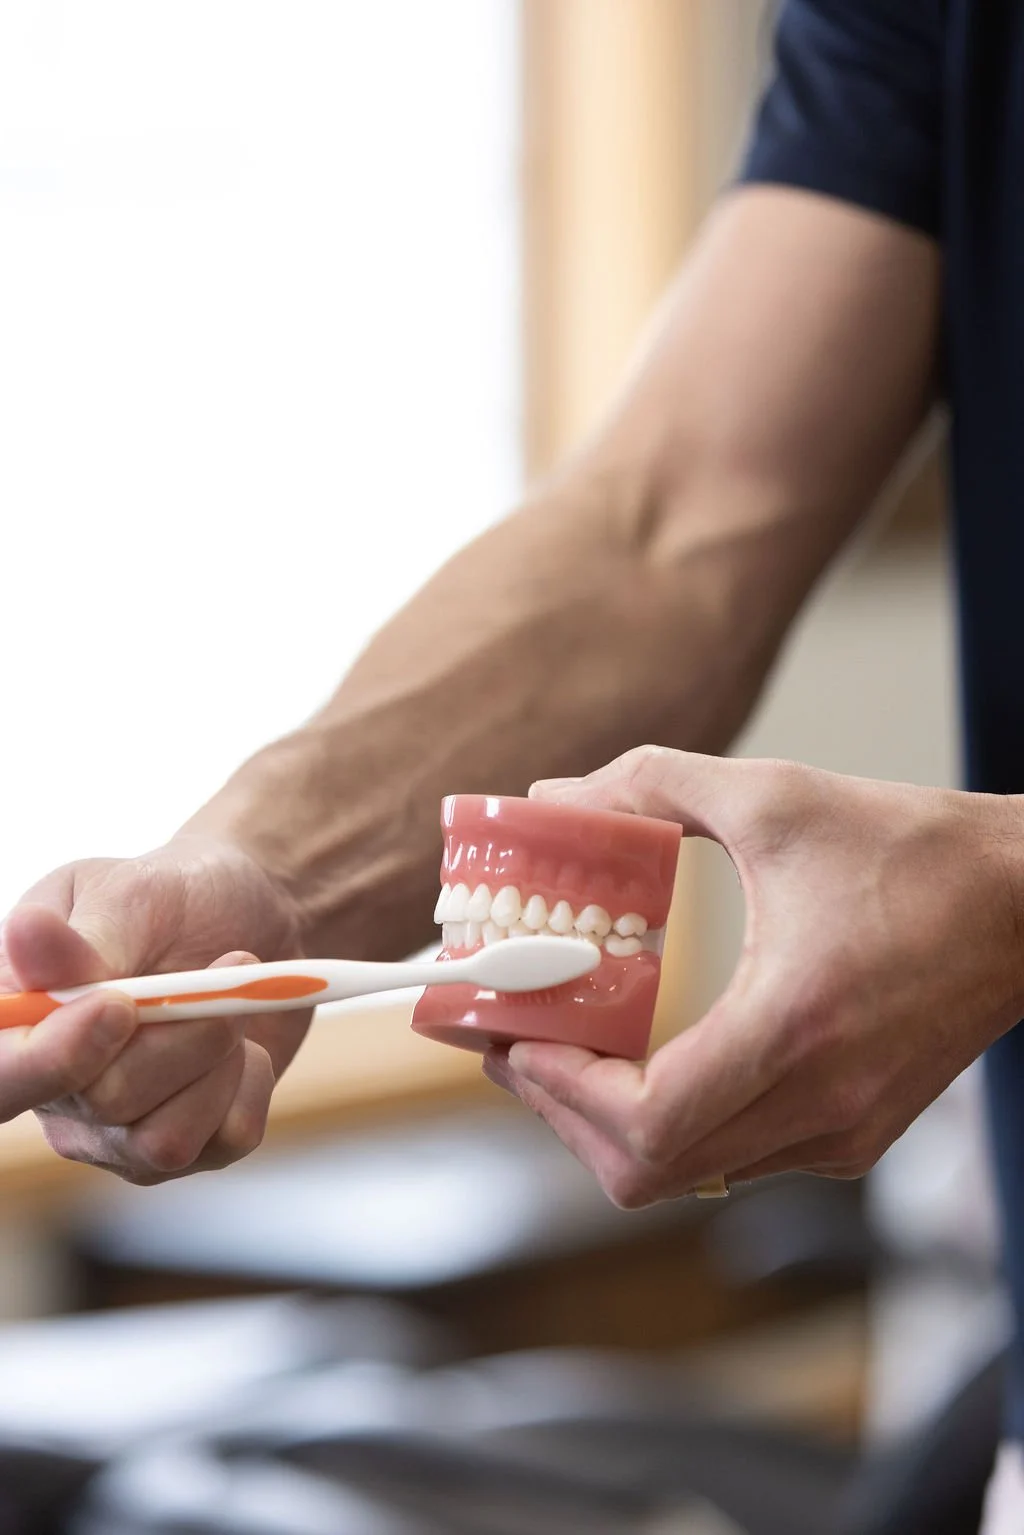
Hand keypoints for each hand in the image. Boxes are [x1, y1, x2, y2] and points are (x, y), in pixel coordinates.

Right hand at [0, 835, 307, 1182]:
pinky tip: (244, 1045)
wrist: (253, 914)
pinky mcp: (186, 1144)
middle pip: (106, 1102)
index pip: (3, 1078)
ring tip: (229, 1001)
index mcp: (22, 1023)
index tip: (119, 1005)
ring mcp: (118, 1132)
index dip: (53, 1059)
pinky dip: (252, 1082)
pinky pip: (225, 1140)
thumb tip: (27, 932)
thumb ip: (82, 938)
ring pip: (166, 1139)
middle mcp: (59, 1091)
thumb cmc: (173, 897)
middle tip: (228, 961)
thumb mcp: (127, 895)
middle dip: (182, 1032)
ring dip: (219, 1057)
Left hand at [483, 746, 1023, 1205]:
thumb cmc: (918, 853)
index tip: (516, 1035)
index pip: (647, 1123)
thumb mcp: (774, 797)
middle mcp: (821, 1103)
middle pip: (649, 1169)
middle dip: (564, 1110)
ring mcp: (842, 1131)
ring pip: (690, 1174)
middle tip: (522, 1042)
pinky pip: (737, 1157)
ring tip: (571, 1048)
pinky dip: (675, 1122)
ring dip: (613, 1122)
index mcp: (795, 1028)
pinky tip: (653, 1056)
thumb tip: (556, 796)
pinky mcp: (856, 1133)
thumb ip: (652, 786)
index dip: (560, 1091)